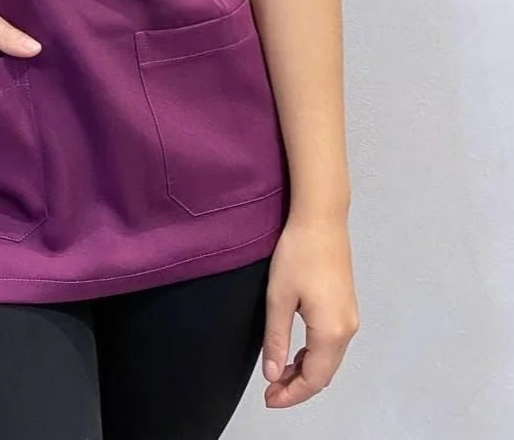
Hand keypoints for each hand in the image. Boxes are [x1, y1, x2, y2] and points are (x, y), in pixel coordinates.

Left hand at [261, 216, 358, 408]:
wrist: (321, 219)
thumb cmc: (297, 254)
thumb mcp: (278, 298)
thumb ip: (276, 339)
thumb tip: (272, 374)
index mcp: (330, 332)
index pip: (313, 379)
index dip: (291, 394)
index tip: (268, 399)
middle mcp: (347, 329)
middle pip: (325, 373)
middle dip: (298, 386)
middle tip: (270, 391)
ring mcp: (350, 317)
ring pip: (330, 359)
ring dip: (307, 370)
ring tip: (279, 372)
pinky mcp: (347, 305)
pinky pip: (333, 343)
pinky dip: (315, 354)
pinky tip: (296, 350)